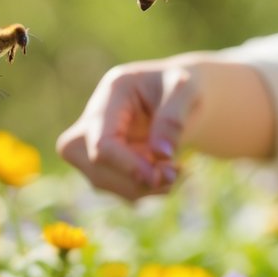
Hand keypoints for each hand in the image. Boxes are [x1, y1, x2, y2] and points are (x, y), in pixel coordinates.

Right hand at [55, 61, 197, 200]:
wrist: (181, 96)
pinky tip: (167, 172)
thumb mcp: (187, 91)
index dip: (128, 166)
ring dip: (143, 186)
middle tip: (174, 175)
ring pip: (102, 181)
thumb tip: (161, 155)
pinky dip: (144, 188)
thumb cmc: (183, 88)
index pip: (102, 142)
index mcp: (113, 92)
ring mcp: (90, 141)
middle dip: (134, 179)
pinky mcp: (100, 161)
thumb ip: (173, 119)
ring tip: (176, 170)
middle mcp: (93, 117)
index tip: (161, 177)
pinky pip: (116, 187)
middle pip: (95, 164)